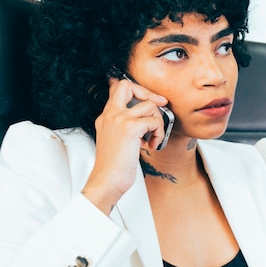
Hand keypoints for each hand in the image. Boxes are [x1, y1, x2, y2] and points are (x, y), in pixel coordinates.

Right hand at [81, 77, 167, 213]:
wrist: (107, 181)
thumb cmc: (114, 166)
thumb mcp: (117, 141)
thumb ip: (125, 128)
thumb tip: (143, 122)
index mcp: (106, 117)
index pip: (116, 89)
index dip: (135, 89)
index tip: (151, 100)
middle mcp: (110, 114)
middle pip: (128, 85)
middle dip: (148, 93)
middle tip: (160, 106)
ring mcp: (119, 119)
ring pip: (149, 105)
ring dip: (158, 122)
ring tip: (153, 137)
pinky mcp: (130, 128)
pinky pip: (155, 121)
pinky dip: (159, 133)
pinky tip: (151, 145)